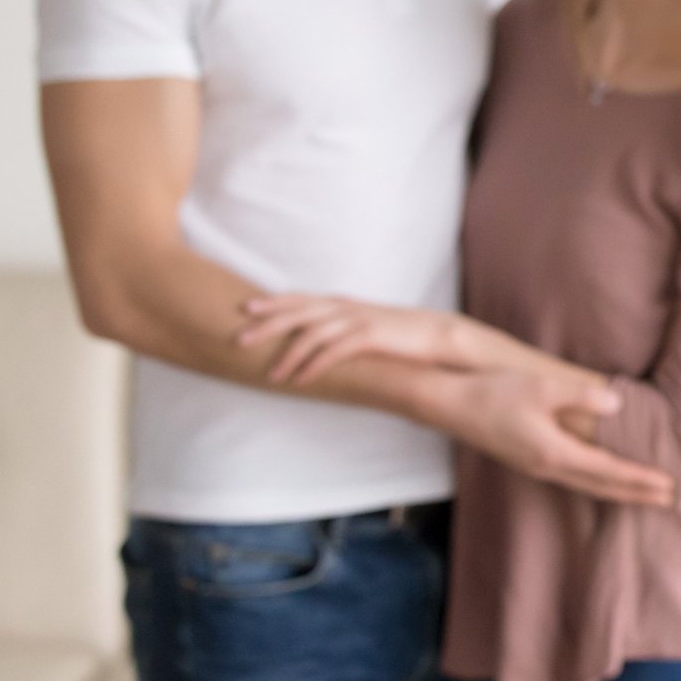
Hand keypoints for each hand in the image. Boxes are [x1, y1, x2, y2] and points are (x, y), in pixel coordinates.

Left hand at [237, 293, 464, 384]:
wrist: (439, 335)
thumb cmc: (402, 335)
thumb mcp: (368, 325)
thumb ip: (344, 327)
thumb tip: (321, 340)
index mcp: (344, 303)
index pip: (301, 299)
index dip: (273, 303)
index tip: (246, 308)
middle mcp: (347, 307)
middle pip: (298, 313)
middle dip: (268, 326)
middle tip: (240, 339)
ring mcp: (359, 320)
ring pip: (312, 333)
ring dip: (288, 356)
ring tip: (271, 376)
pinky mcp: (371, 336)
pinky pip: (334, 351)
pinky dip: (314, 366)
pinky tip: (301, 380)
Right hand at [443, 365, 675, 506]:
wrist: (450, 404)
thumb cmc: (495, 392)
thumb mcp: (541, 388)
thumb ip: (582, 397)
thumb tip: (618, 406)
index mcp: (554, 453)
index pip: (609, 471)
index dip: (642, 479)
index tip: (670, 485)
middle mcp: (548, 467)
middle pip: (603, 486)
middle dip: (638, 493)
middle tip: (670, 498)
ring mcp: (537, 466)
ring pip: (588, 484)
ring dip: (619, 490)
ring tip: (645, 491)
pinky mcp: (530, 459)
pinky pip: (576, 477)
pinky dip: (599, 480)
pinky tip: (605, 474)